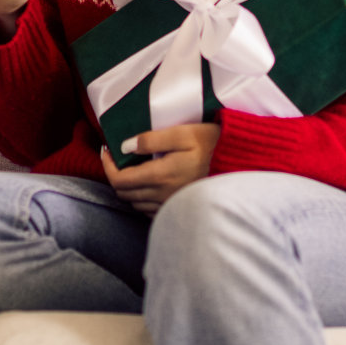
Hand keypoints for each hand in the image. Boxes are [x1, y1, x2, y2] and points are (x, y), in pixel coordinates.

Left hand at [99, 123, 220, 215]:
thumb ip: (151, 140)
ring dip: (128, 187)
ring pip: (135, 203)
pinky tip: (148, 184)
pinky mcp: (178, 208)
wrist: (239, 164)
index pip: (119, 180)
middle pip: (124, 193)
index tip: (106, 149)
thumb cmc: (212, 144)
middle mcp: (162, 194)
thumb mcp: (183, 133)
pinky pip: (149, 211)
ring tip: (132, 169)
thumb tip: (125, 147)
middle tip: (117, 157)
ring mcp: (170, 205)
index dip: (107, 165)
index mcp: (159, 175)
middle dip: (115, 175)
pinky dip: (141, 199)